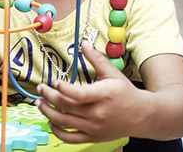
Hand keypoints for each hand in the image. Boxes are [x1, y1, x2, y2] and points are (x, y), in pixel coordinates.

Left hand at [36, 41, 151, 142]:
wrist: (142, 116)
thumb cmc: (126, 93)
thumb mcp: (112, 73)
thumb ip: (96, 59)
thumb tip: (83, 43)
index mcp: (103, 95)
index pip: (78, 94)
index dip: (63, 88)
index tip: (55, 82)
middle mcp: (97, 113)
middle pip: (66, 106)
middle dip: (48, 96)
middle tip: (40, 88)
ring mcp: (94, 127)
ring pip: (64, 122)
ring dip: (47, 112)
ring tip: (39, 103)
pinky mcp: (92, 136)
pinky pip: (70, 138)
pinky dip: (57, 131)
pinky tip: (51, 121)